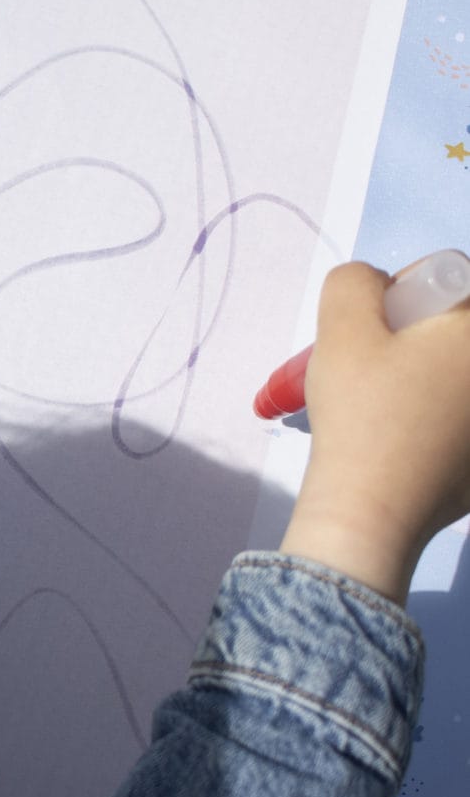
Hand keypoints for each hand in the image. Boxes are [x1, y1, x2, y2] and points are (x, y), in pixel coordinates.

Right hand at [279, 260, 469, 603]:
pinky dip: (430, 424)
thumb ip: (355, 282)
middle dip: (412, 342)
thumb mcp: (341, 327)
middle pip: (452, 334)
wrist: (372, 516)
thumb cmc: (362, 415)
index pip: (451, 280)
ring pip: (449, 379)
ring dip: (420, 381)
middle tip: (373, 372)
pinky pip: (455, 423)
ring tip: (380, 412)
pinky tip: (399, 448)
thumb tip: (375, 291)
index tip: (376, 335)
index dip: (404, 298)